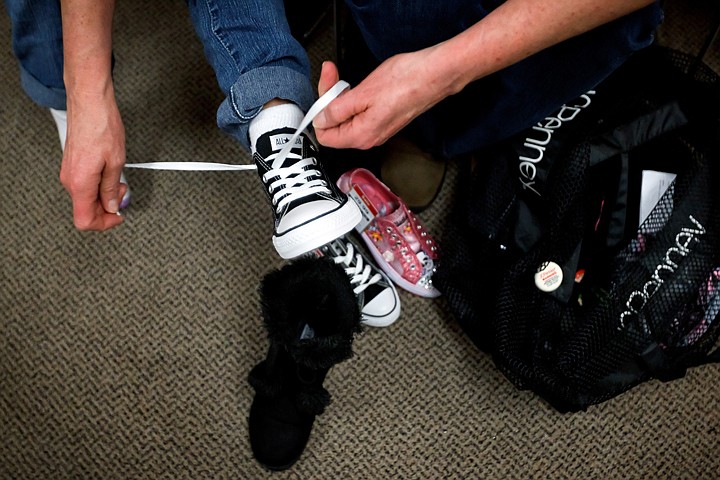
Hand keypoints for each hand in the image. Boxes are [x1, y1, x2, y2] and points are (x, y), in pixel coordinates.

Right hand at [59, 91, 126, 230]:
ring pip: (86, 197)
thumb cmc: (102, 126)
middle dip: (108, 206)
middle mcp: (70, 179)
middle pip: (86, 210)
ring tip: (119, 180)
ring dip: (105, 195)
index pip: (85, 220)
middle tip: (123, 192)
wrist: (90, 103)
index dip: (104, 224)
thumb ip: (112, 189)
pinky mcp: (72, 164)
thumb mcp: (116, 162)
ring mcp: (69, 172)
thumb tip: (112, 206)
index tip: (118, 217)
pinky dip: (99, 184)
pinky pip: (85, 184)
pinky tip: (110, 173)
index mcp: (80, 183)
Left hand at [313, 53, 449, 149]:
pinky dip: (354, 98)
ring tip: (345, 79)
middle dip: (329, 99)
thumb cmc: (407, 81)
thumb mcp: (363, 93)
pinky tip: (359, 86)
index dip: (319, 112)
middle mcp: (369, 137)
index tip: (323, 92)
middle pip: (335, 126)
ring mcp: (377, 128)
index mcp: (362, 135)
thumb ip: (337, 110)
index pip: (325, 136)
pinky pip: (360, 113)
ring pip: (347, 117)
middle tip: (332, 74)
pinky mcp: (383, 118)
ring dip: (341, 97)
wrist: (435, 74)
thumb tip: (320, 120)